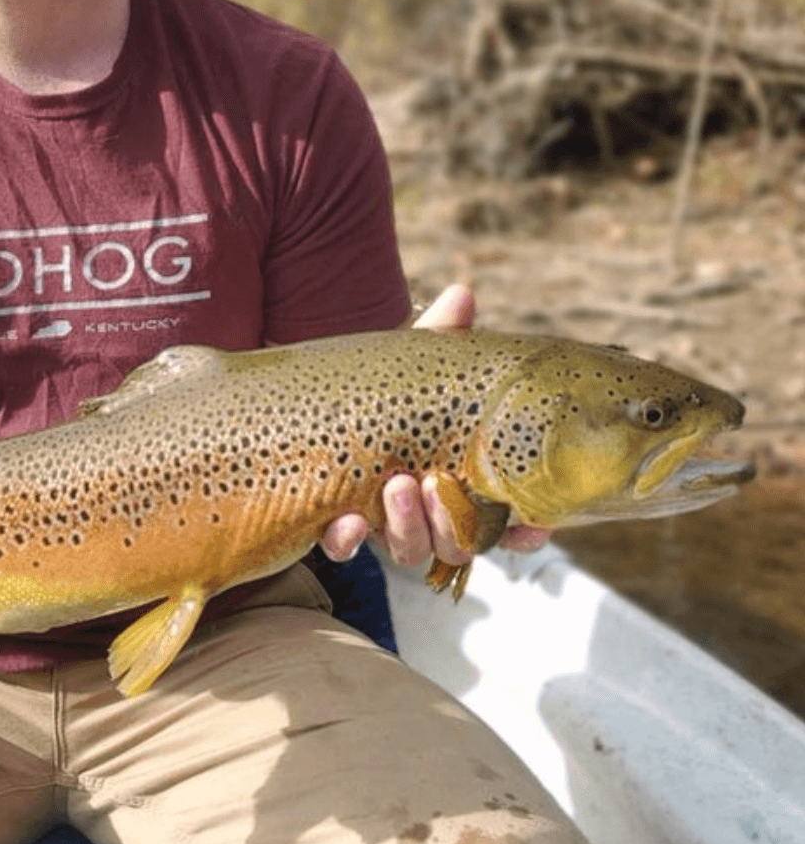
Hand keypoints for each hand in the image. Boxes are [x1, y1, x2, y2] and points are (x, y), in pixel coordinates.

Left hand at [320, 285, 550, 567]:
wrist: (311, 397)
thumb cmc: (382, 386)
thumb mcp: (412, 363)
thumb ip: (439, 336)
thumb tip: (462, 294)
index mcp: (457, 476)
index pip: (502, 517)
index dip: (523, 529)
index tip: (532, 524)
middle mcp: (425, 509)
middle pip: (458, 542)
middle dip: (452, 523)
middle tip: (434, 486)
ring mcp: (382, 521)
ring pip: (410, 550)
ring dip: (408, 528)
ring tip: (396, 488)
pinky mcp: (334, 524)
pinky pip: (343, 549)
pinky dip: (346, 540)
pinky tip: (346, 522)